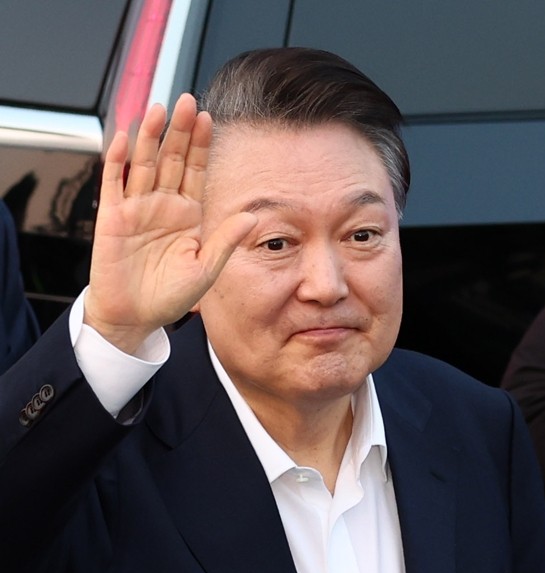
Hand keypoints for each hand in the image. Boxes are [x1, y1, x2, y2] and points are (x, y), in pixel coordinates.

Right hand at [85, 93, 256, 353]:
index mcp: (188, 214)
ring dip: (150, 137)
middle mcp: (163, 205)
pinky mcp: (112, 217)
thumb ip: (224, 242)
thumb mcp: (205, 271)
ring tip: (158, 110)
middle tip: (187, 102)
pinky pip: (114, 182)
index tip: (208, 119)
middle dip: (179, 131)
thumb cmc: (169, 298)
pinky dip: (118, 161)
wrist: (134, 318)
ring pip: (144, 164)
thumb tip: (251, 217)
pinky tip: (125, 139)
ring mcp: (137, 208)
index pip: (195, 171)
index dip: (200, 145)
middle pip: (171, 159)